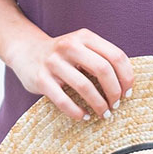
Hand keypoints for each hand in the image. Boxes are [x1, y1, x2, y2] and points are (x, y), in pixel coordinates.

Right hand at [5, 25, 134, 121]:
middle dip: (114, 92)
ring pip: (84, 87)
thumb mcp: (82, 47)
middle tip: (116, 105)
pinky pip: (63, 100)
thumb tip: (127, 85)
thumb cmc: (63, 56)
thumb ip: (102, 58)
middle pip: (103, 70)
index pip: (116, 56)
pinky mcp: (40, 79)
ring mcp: (53, 62)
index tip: (127, 93)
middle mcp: (69, 46)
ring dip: (98, 104)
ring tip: (103, 114)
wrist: (25, 50)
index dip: (126, 77)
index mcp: (84, 37)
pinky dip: (77, 112)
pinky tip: (84, 116)